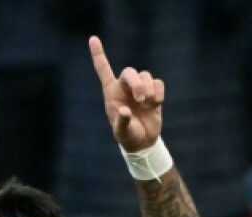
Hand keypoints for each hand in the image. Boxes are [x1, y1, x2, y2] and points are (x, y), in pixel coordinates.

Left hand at [89, 36, 163, 152]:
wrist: (143, 141)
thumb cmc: (127, 136)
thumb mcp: (121, 132)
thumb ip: (122, 122)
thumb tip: (124, 111)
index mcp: (111, 93)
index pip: (104, 70)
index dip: (98, 55)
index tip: (93, 39)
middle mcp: (125, 87)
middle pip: (130, 71)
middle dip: (137, 83)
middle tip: (140, 98)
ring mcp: (140, 88)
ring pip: (146, 76)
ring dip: (149, 90)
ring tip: (147, 104)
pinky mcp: (153, 92)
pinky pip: (158, 83)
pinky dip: (159, 93)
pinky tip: (155, 104)